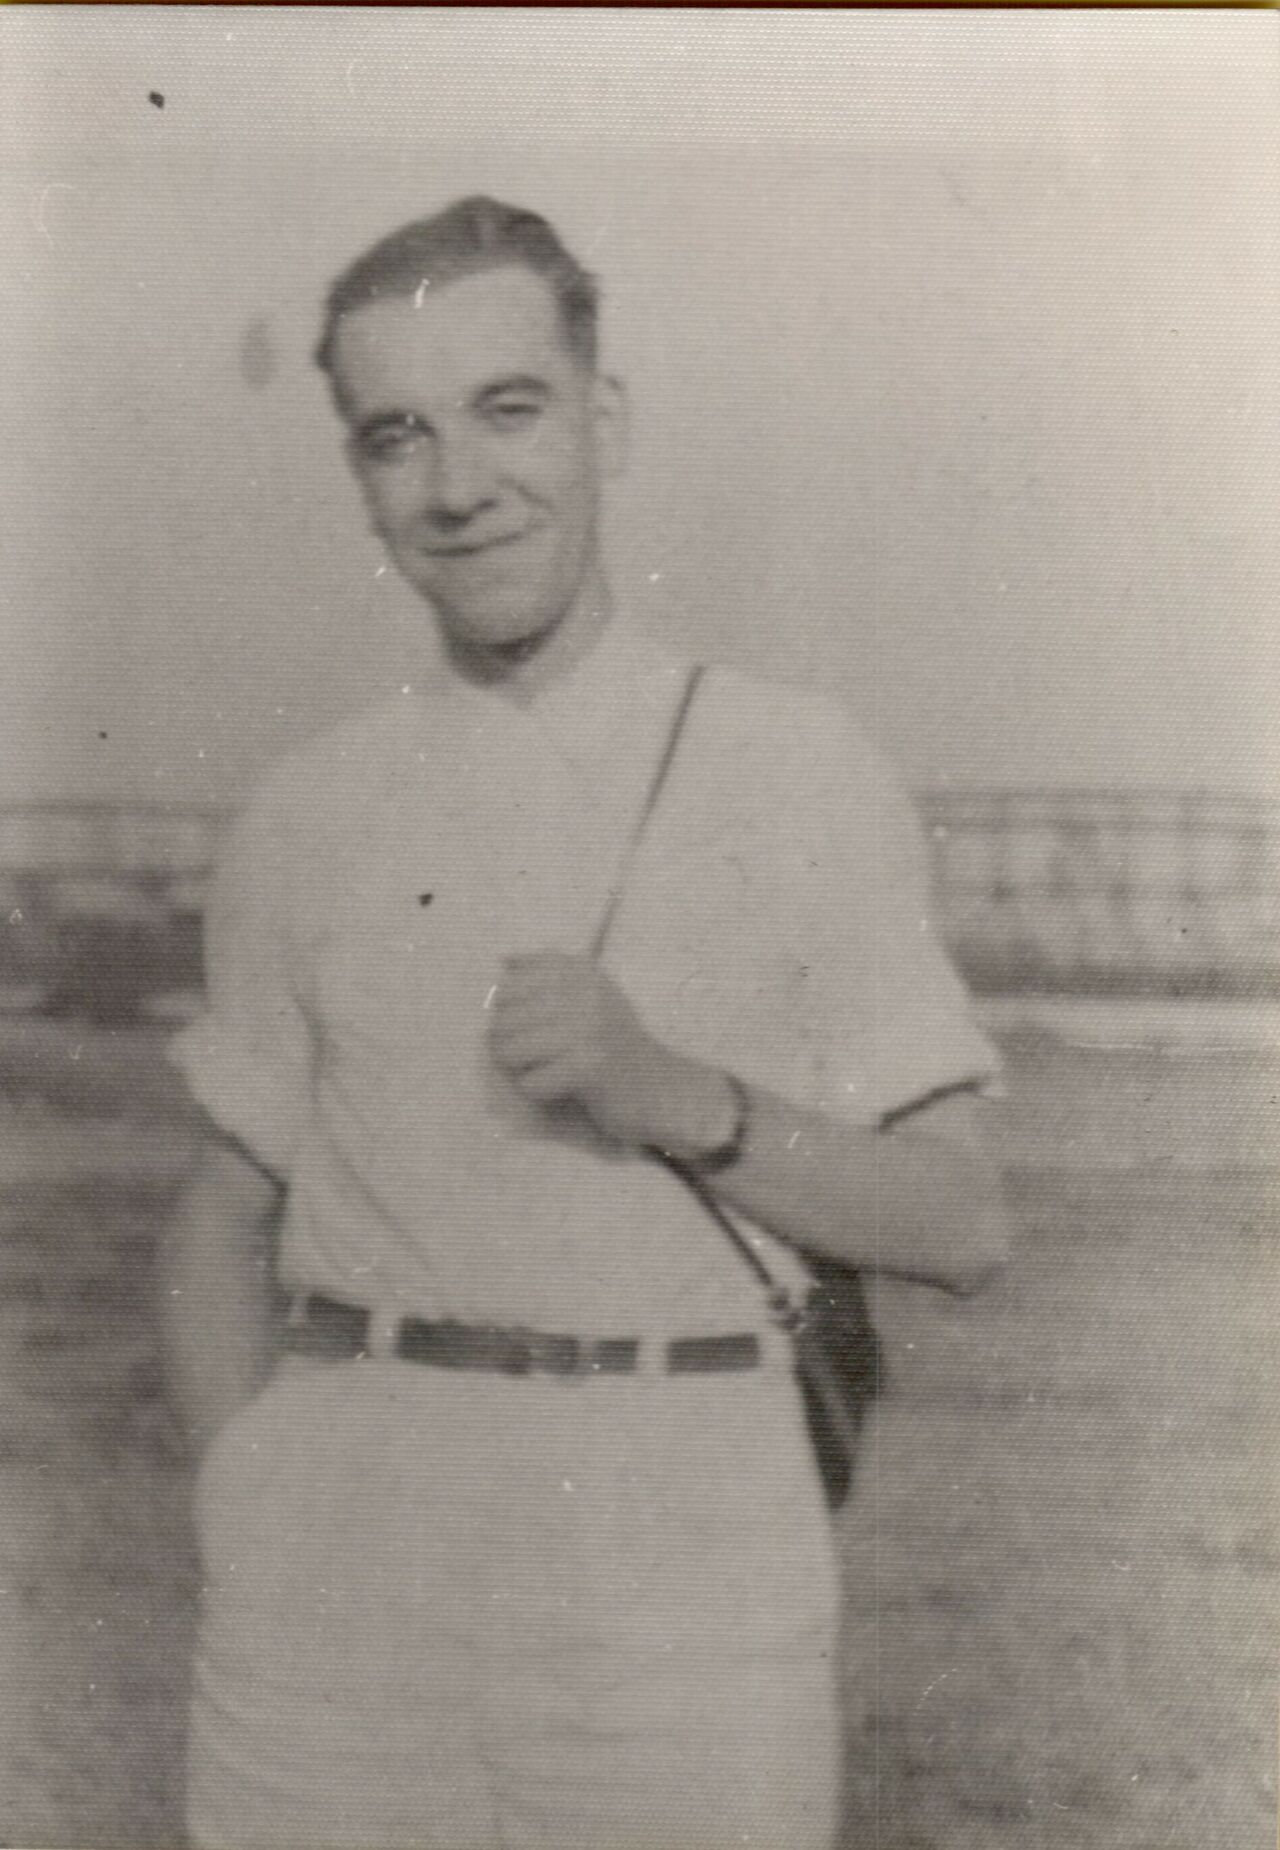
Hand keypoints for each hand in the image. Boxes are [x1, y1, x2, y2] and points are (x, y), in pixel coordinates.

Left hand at [488, 952, 730, 1152]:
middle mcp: (587, 993)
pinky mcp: (590, 1068)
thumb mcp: (589, 994)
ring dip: (517, 1068)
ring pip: (510, 1050)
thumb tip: (505, 959)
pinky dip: (538, 1090)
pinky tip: (560, 1086)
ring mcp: (590, 1030)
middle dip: (505, 1044)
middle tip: (532, 1055)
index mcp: (582, 971)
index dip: (506, 1010)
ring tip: (542, 1068)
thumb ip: (548, 972)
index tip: (529, 1024)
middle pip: (503, 1019)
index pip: (510, 984)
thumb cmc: (614, 1040)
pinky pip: (531, 1082)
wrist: (658, 1085)